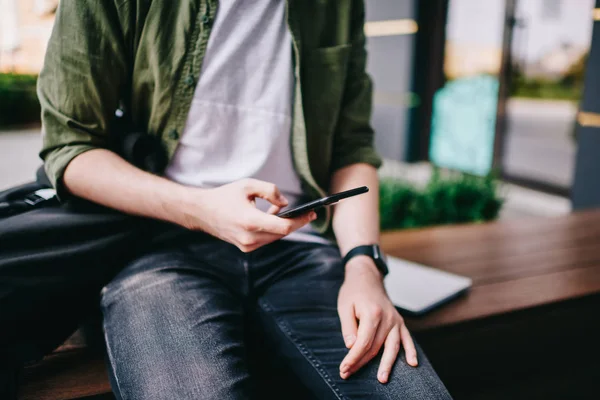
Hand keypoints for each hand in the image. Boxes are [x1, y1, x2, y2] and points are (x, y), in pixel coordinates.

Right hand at [179, 178, 315, 251]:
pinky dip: (273, 229)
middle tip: (309, 213)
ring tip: (287, 211)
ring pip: (275, 237)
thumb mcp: (248, 185)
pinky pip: (267, 239)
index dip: (300, 221)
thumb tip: (285, 203)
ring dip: (283, 225)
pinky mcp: (245, 248)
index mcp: (250, 221)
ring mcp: (247, 245)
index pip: (283, 226)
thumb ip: (270, 191)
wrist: (202, 212)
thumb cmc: (225, 196)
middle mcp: (249, 237)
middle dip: (296, 223)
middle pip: (282, 233)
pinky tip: (272, 216)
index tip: (311, 213)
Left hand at [337, 256, 417, 383]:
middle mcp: (387, 318)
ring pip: (392, 346)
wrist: (367, 276)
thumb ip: (348, 327)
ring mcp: (395, 320)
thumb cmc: (353, 292)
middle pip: (376, 347)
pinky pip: (407, 338)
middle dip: (362, 363)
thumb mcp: (344, 306)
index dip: (353, 358)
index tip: (344, 368)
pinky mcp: (399, 321)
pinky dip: (411, 351)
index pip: (363, 343)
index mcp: (372, 313)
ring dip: (387, 364)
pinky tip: (413, 363)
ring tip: (382, 379)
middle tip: (349, 374)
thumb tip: (351, 346)